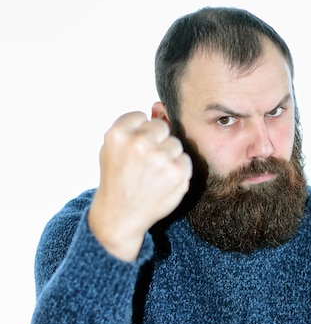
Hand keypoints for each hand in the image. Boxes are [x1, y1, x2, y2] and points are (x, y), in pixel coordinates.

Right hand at [88, 111, 191, 260]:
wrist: (120, 216)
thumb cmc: (117, 179)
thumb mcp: (111, 149)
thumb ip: (132, 128)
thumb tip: (159, 107)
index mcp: (118, 133)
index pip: (141, 116)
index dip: (139, 133)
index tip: (133, 150)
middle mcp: (139, 143)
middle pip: (162, 127)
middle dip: (156, 142)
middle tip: (145, 163)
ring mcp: (160, 158)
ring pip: (175, 143)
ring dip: (168, 156)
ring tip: (153, 174)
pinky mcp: (177, 172)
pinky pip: (185, 160)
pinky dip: (178, 170)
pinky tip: (163, 182)